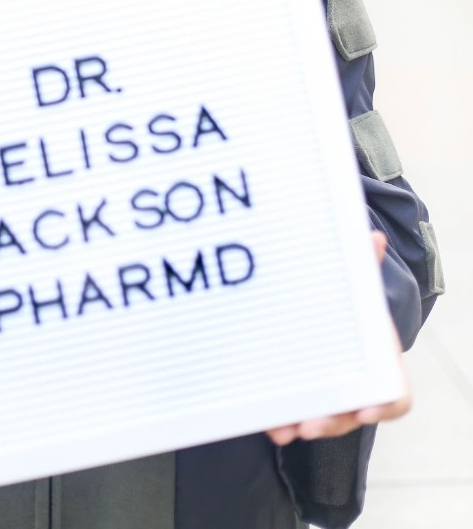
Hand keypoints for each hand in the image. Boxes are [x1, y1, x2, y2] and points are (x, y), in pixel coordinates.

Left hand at [266, 232, 410, 445]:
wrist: (327, 313)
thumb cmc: (348, 305)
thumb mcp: (353, 285)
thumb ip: (362, 264)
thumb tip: (373, 237)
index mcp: (380, 363)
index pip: (395, 396)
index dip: (384, 405)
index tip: (365, 410)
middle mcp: (359, 387)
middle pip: (352, 415)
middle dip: (333, 422)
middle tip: (310, 424)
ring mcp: (332, 397)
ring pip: (323, 422)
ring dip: (304, 426)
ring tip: (285, 428)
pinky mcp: (304, 399)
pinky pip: (296, 419)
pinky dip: (283, 423)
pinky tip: (269, 423)